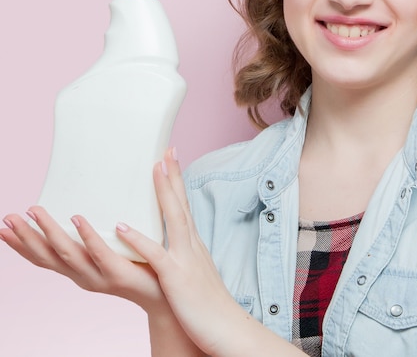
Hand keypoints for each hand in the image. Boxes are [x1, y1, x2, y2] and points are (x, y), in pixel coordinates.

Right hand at [1, 206, 162, 312]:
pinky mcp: (119, 273)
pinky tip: (77, 220)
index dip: (22, 243)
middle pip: (47, 256)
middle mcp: (83, 274)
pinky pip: (100, 254)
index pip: (44, 257)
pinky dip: (87, 237)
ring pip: (67, 253)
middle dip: (25, 237)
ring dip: (49, 232)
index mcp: (79, 269)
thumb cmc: (141, 266)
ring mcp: (99, 275)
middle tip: (7, 218)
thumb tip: (88, 201)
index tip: (4, 226)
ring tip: (35, 211)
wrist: (168, 295)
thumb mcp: (112, 248)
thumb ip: (100, 231)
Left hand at [109, 148, 255, 355]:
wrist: (229, 331)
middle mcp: (192, 246)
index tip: (171, 156)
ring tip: (153, 168)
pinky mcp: (177, 278)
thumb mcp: (197, 274)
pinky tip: (123, 226)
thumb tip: (174, 247)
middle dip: (173, 175)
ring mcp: (186, 260)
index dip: (178, 180)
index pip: (185, 205)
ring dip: (163, 193)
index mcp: (194, 245)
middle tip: (165, 149)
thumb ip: (185, 258)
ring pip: (174, 219)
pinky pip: (156, 255)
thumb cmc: (211, 307)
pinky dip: (139, 238)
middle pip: (181, 204)